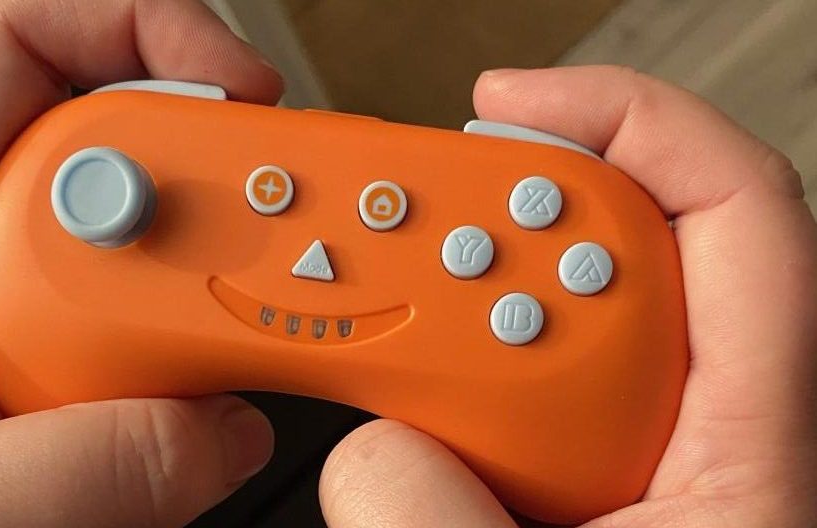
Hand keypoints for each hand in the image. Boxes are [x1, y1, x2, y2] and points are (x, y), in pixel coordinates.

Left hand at [0, 0, 281, 525]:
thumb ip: (84, 466)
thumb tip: (225, 429)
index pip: (16, 50)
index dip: (136, 32)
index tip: (235, 87)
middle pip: (122, 141)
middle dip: (215, 169)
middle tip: (278, 223)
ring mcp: (37, 309)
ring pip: (160, 243)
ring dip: (224, 278)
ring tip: (268, 322)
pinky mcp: (76, 369)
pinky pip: (172, 331)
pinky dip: (220, 351)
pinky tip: (229, 388)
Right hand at [319, 66, 816, 527]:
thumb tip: (370, 453)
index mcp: (758, 444)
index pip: (732, 211)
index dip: (626, 124)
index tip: (507, 109)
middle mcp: (703, 423)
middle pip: (613, 250)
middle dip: (502, 226)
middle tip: (410, 236)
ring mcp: (636, 455)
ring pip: (539, 333)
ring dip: (456, 326)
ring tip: (386, 342)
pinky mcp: (580, 490)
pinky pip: (498, 404)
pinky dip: (443, 392)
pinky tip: (405, 426)